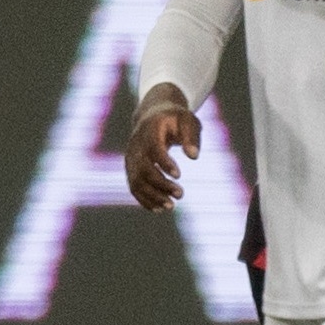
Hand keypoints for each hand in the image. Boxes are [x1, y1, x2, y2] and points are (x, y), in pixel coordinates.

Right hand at [125, 88, 200, 211]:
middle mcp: (136, 145)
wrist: (153, 116)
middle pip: (143, 169)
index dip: (164, 163)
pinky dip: (144, 199)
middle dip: (160, 184)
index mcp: (150, 130)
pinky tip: (159, 209)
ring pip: (136, 181)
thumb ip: (192, 136)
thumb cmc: (175, 119)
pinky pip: (134, 186)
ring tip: (171, 206)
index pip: (153, 149)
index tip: (179, 175)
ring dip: (152, 196)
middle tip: (181, 194)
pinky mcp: (131, 168)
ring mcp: (131, 158)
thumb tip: (194, 156)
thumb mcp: (188, 120)